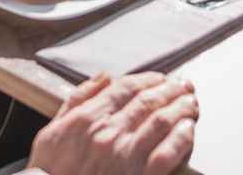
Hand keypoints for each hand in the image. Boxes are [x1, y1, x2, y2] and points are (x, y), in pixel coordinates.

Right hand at [28, 73, 198, 174]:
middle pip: (148, 101)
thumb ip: (77, 100)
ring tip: (191, 103)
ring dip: (181, 108)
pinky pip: (167, 153)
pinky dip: (182, 138)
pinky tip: (189, 129)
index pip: (126, 87)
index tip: (161, 78)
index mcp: (88, 118)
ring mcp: (125, 156)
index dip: (148, 79)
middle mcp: (108, 133)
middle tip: (184, 85)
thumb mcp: (51, 132)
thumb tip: (103, 77)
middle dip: (171, 89)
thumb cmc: (51, 173)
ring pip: (161, 121)